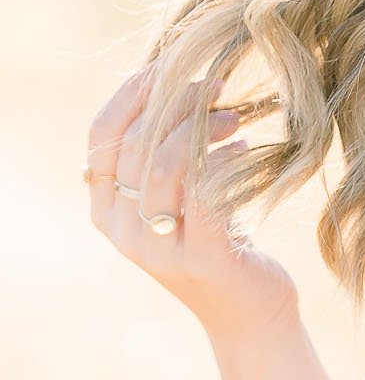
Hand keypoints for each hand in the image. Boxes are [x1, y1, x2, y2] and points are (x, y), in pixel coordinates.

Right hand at [86, 64, 297, 339]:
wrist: (249, 316)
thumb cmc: (217, 242)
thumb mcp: (178, 198)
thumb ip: (161, 156)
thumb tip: (170, 81)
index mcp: (107, 211)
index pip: (100, 137)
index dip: (132, 93)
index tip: (169, 63)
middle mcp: (123, 231)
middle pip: (136, 144)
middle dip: (177, 101)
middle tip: (216, 85)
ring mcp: (160, 248)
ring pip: (164, 164)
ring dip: (201, 127)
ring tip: (234, 117)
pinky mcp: (203, 259)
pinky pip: (205, 194)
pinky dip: (225, 161)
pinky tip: (246, 149)